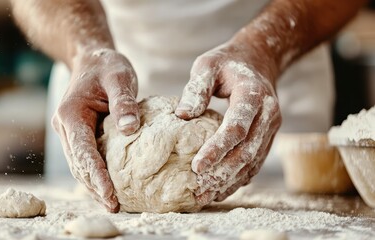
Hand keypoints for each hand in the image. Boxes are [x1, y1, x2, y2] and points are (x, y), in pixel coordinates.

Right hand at [52, 48, 139, 211]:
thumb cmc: (105, 66)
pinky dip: (95, 175)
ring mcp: (70, 133)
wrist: (91, 59)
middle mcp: (66, 127)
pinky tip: (109, 187)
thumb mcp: (118, 76)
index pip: (83, 151)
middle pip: (78, 164)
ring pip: (79, 166)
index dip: (97, 174)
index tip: (110, 193)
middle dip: (95, 187)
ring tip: (113, 203)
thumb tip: (130, 129)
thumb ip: (123, 101)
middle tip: (115, 206)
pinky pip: (85, 160)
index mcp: (71, 114)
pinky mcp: (79, 136)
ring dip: (94, 186)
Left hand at [175, 44, 281, 203]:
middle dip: (221, 174)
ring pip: (252, 163)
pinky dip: (238, 179)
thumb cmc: (227, 62)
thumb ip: (197, 88)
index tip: (196, 167)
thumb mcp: (208, 64)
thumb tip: (183, 116)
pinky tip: (219, 190)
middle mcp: (268, 114)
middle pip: (246, 152)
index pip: (236, 129)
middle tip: (197, 191)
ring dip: (229, 182)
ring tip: (204, 198)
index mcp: (253, 95)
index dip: (217, 149)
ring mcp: (271, 128)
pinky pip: (254, 162)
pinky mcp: (267, 137)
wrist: (259, 60)